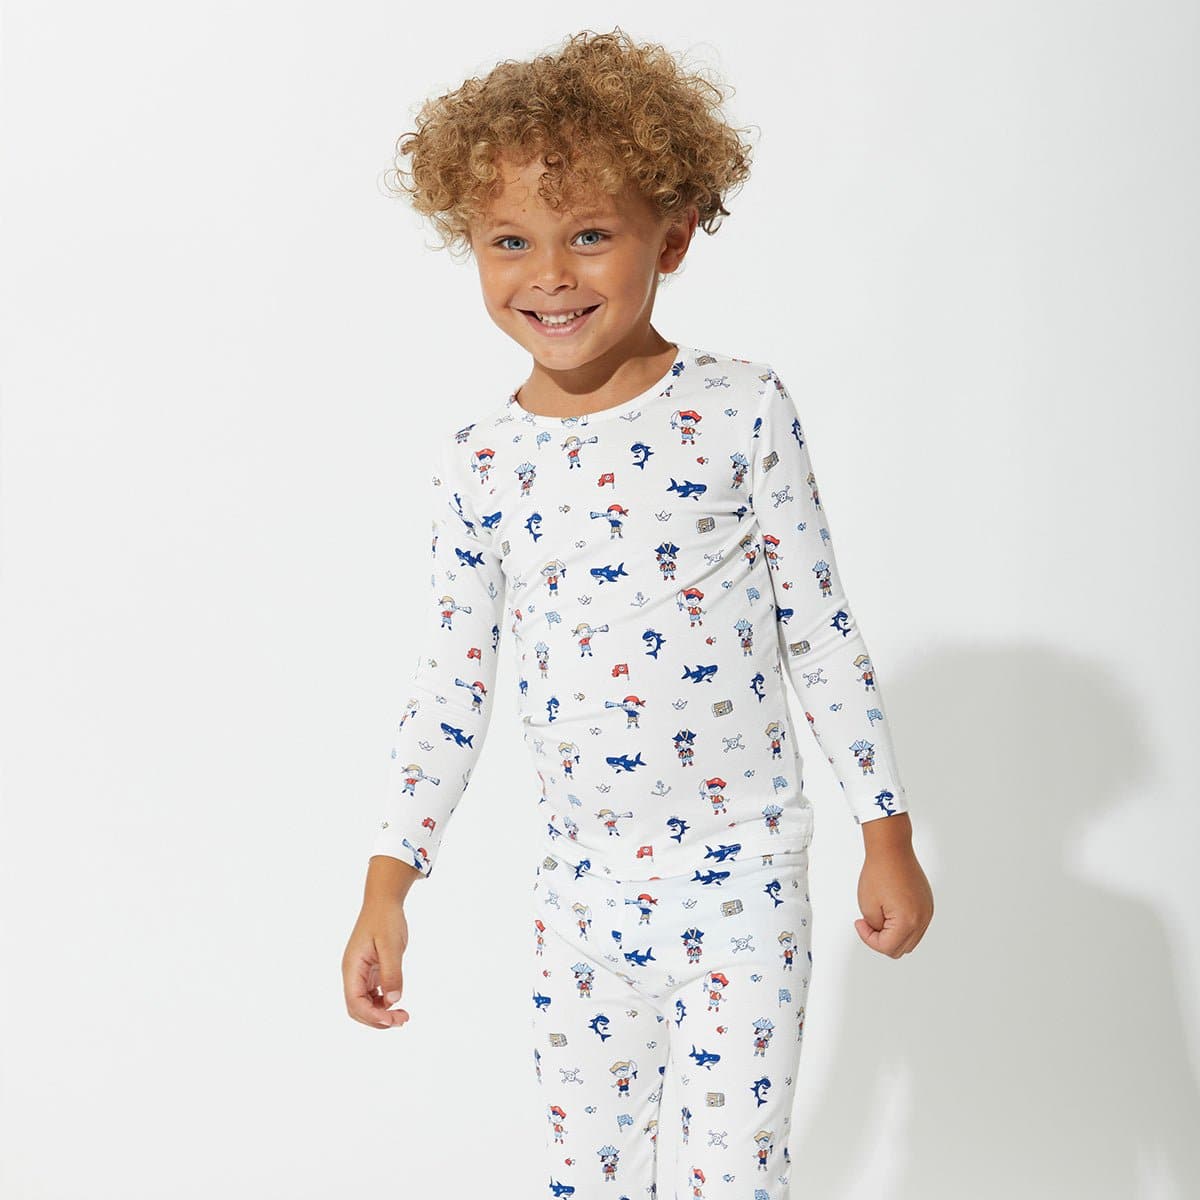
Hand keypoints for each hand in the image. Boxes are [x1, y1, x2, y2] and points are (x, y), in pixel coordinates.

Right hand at [342, 857, 419, 1027]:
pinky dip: (383, 1003)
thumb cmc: (385, 920)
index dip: (372, 1016)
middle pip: (358, 1009)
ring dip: (381, 1014)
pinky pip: (372, 994)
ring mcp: (360, 973)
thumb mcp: (391, 946)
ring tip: (402, 1016)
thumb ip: (392, 972)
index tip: (392, 1018)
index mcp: (352, 968)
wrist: (383, 901)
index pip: (355, 1002)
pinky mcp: (369, 971)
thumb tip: (394, 1000)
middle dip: (377, 1019)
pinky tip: (397, 1003)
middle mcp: (353, 973)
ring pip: (365, 1004)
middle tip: (402, 1020)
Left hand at [854, 813, 933, 956]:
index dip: (869, 939)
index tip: (861, 923)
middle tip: (869, 923)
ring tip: (879, 916)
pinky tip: (890, 912)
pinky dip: (903, 925)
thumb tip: (883, 936)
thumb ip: (876, 928)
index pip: (887, 947)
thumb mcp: (868, 906)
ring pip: (910, 940)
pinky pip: (916, 926)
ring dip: (893, 935)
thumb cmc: (879, 871)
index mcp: (908, 921)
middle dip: (881, 940)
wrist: (892, 849)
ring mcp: (927, 912)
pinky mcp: (927, 904)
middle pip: (901, 949)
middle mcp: (922, 919)